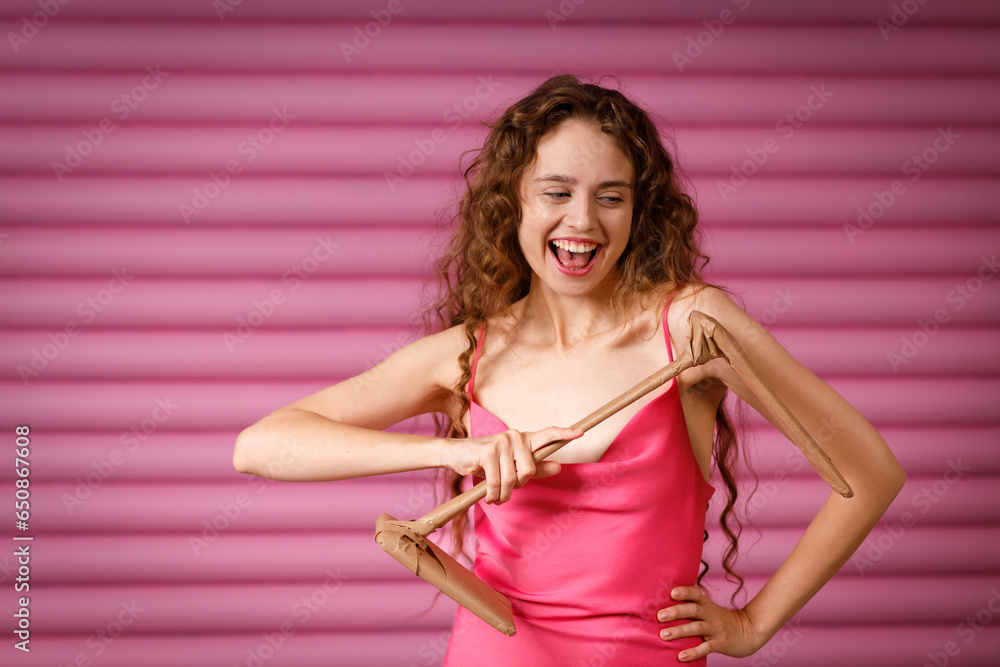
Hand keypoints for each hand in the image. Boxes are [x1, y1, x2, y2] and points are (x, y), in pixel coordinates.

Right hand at [443, 427, 582, 503]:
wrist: (458, 454)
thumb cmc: (488, 462)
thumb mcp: (512, 467)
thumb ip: (536, 468)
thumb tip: (558, 467)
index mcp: (524, 439)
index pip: (548, 435)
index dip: (564, 434)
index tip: (581, 433)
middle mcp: (515, 436)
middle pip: (530, 470)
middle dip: (518, 485)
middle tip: (507, 488)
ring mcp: (501, 442)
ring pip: (512, 479)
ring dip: (503, 494)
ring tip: (496, 496)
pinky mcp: (487, 451)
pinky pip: (497, 482)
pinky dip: (493, 494)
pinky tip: (489, 496)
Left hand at [657, 586, 764, 661]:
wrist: (750, 631)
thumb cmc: (723, 621)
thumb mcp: (710, 610)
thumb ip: (693, 608)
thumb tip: (666, 608)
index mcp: (707, 605)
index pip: (696, 594)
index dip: (685, 592)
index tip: (672, 592)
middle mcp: (711, 615)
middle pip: (693, 610)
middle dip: (675, 612)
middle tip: (659, 616)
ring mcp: (716, 629)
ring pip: (697, 628)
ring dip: (679, 631)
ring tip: (663, 635)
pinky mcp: (721, 643)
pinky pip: (706, 648)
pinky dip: (693, 652)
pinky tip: (681, 656)